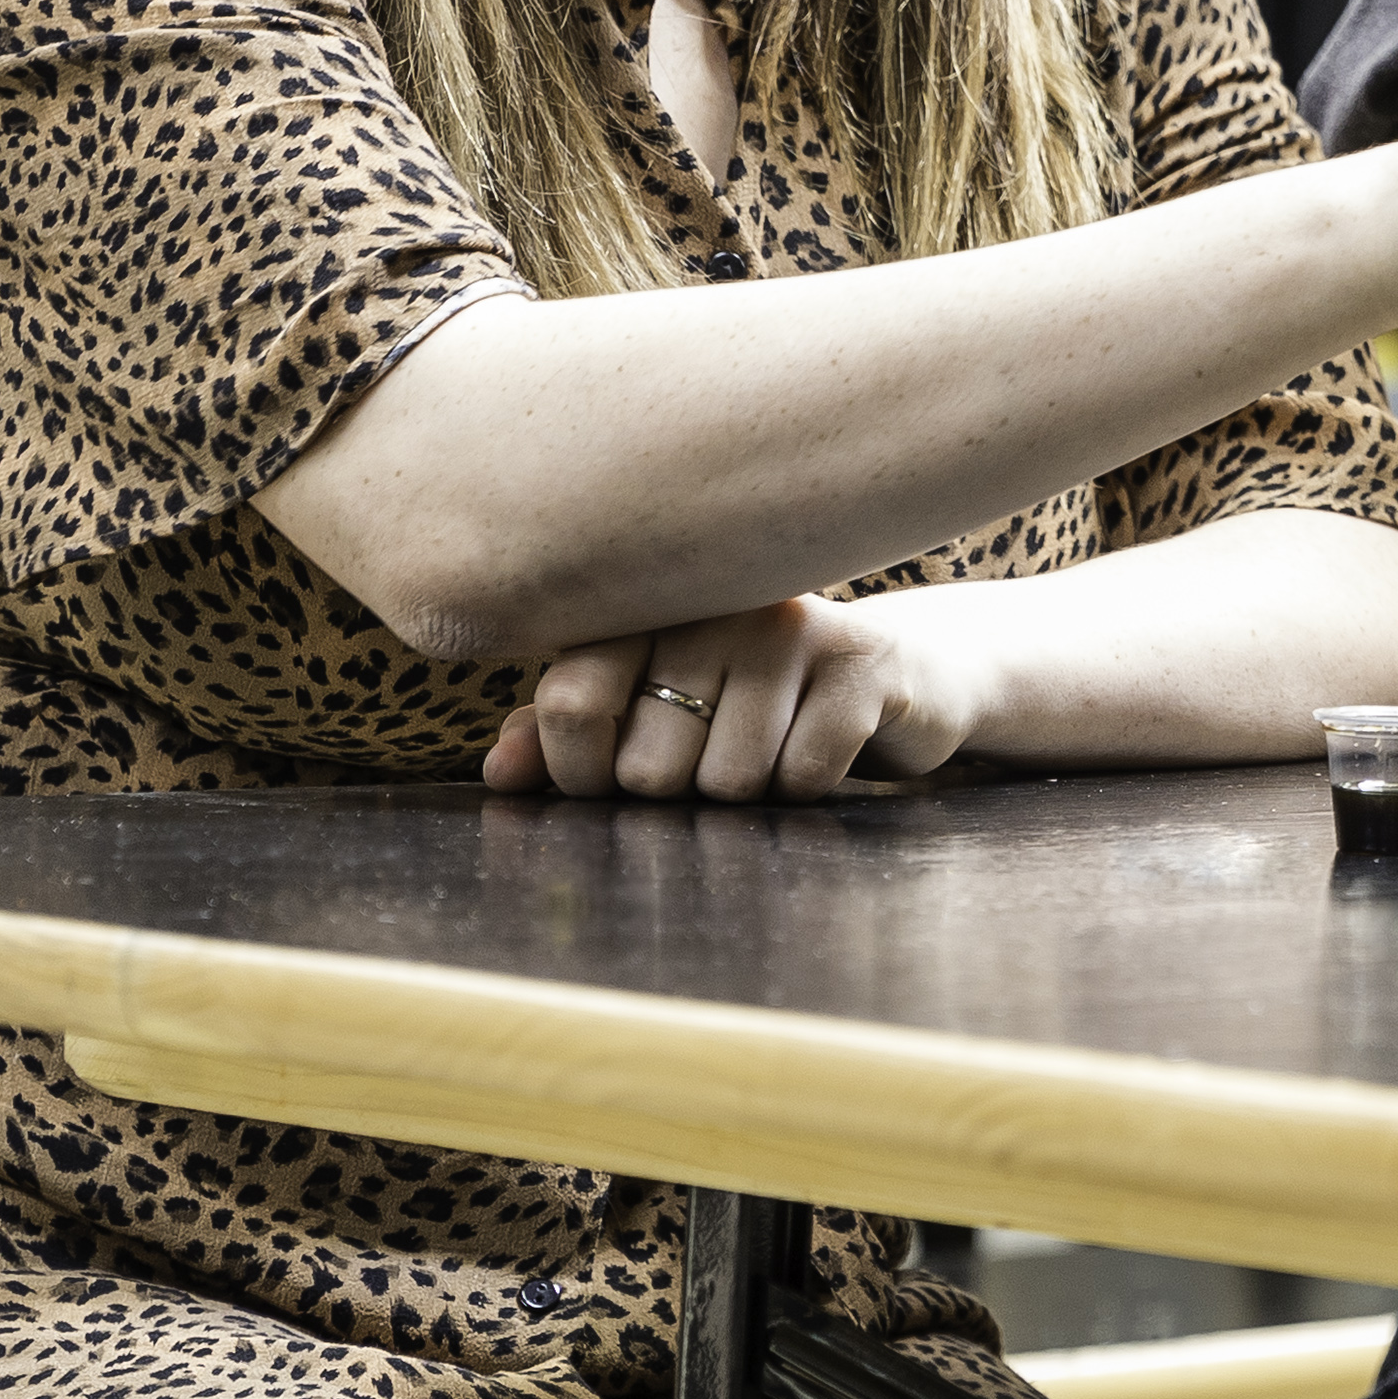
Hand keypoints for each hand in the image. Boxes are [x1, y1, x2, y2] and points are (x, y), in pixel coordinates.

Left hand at [482, 590, 982, 803]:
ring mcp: (792, 628)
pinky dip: (808, 790)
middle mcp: (714, 603)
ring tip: (775, 747)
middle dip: (680, 794)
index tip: (608, 781)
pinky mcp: (864, 661)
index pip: (570, 702)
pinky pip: (803, 776)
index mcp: (647, 608)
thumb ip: (566, 734)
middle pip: (649, 767)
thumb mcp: (654, 713)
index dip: (579, 775)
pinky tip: (823, 747)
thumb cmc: (751, 703)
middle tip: (718, 757)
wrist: (897, 680)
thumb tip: (500, 772)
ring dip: (750, 794)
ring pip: (729, 781)